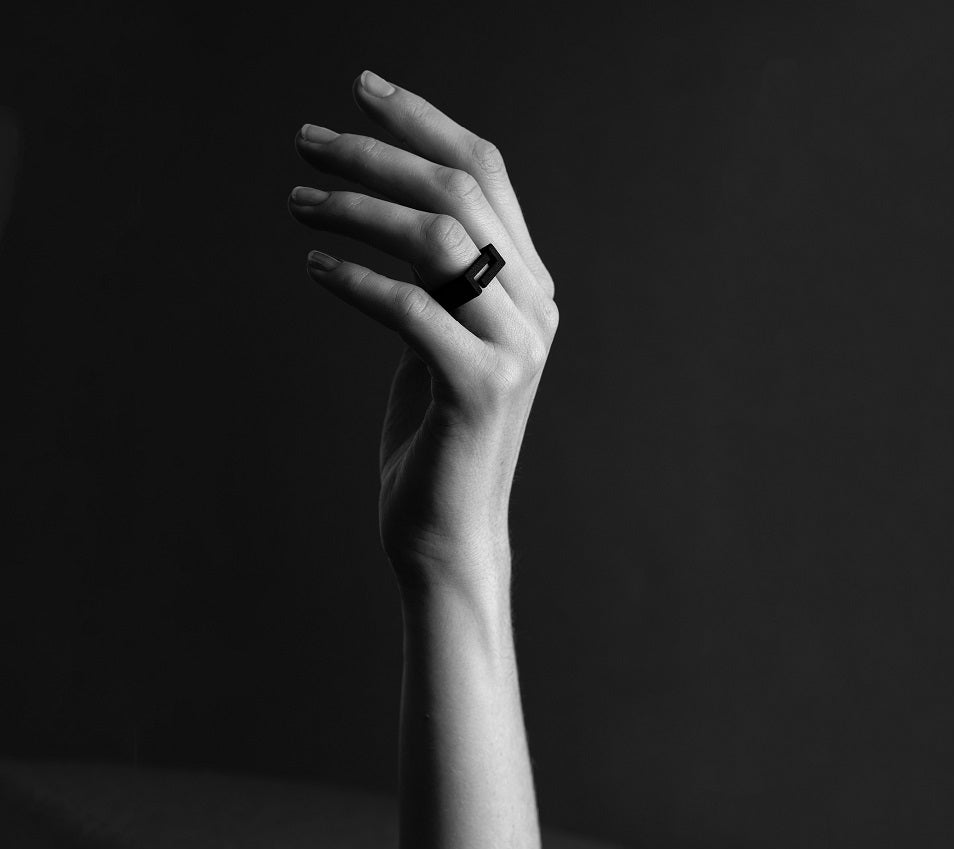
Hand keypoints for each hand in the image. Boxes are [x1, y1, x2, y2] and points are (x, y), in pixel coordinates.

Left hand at [288, 71, 557, 584]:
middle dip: (376, 153)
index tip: (363, 89)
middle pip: (460, 191)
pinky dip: (353, 280)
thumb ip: (440, 281)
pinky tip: (312, 268)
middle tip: (304, 142)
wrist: (447, 531)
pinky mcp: (479, 388)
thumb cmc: (432, 437)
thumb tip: (391, 210)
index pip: (487, 175)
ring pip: (438, 238)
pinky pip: (410, 308)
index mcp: (529, 289)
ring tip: (295, 202)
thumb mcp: (439, 341)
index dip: (425, 122)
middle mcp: (535, 308)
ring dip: (357, 209)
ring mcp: (515, 349)